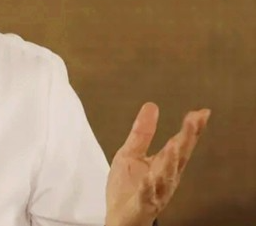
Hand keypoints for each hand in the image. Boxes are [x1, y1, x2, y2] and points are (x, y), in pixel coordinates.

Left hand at [106, 102, 209, 225]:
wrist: (120, 218)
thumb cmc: (127, 189)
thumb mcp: (131, 154)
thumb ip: (142, 132)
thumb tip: (151, 106)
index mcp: (164, 165)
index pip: (180, 144)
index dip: (191, 129)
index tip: (201, 112)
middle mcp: (165, 178)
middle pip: (178, 157)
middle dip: (186, 139)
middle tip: (195, 121)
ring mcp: (155, 192)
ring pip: (166, 176)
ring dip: (171, 160)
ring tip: (174, 144)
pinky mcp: (142, 204)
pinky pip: (147, 195)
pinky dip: (149, 187)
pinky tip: (149, 177)